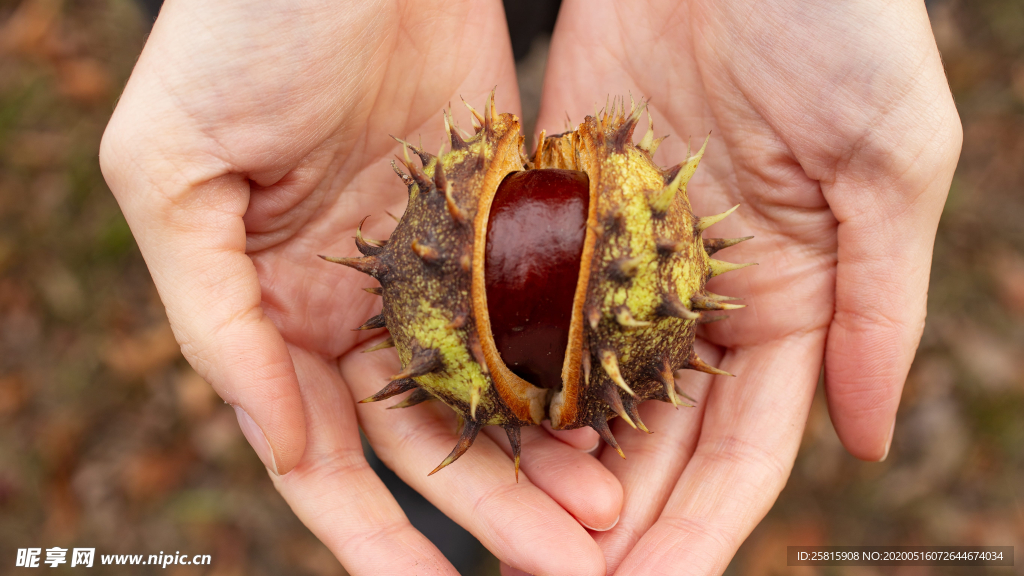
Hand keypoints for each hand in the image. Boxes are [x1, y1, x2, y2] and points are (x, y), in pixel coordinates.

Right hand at [100, 1, 620, 573]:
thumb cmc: (237, 32)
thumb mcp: (174, 169)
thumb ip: (212, 310)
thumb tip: (274, 439)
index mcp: (272, 308)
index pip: (321, 453)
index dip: (370, 533)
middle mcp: (358, 303)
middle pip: (427, 438)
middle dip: (490, 512)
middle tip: (568, 571)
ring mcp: (434, 263)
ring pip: (494, 387)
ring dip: (543, 458)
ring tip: (607, 518)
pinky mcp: (500, 213)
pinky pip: (539, 309)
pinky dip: (572, 367)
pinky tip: (618, 415)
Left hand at [519, 0, 961, 573]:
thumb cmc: (838, 20)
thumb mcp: (891, 160)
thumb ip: (880, 303)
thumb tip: (871, 440)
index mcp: (794, 299)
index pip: (745, 445)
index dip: (704, 526)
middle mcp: (703, 294)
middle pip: (657, 438)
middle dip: (616, 520)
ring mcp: (625, 256)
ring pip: (587, 388)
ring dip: (553, 468)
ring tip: (514, 540)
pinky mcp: (561, 206)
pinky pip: (532, 304)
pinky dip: (509, 369)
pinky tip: (477, 431)